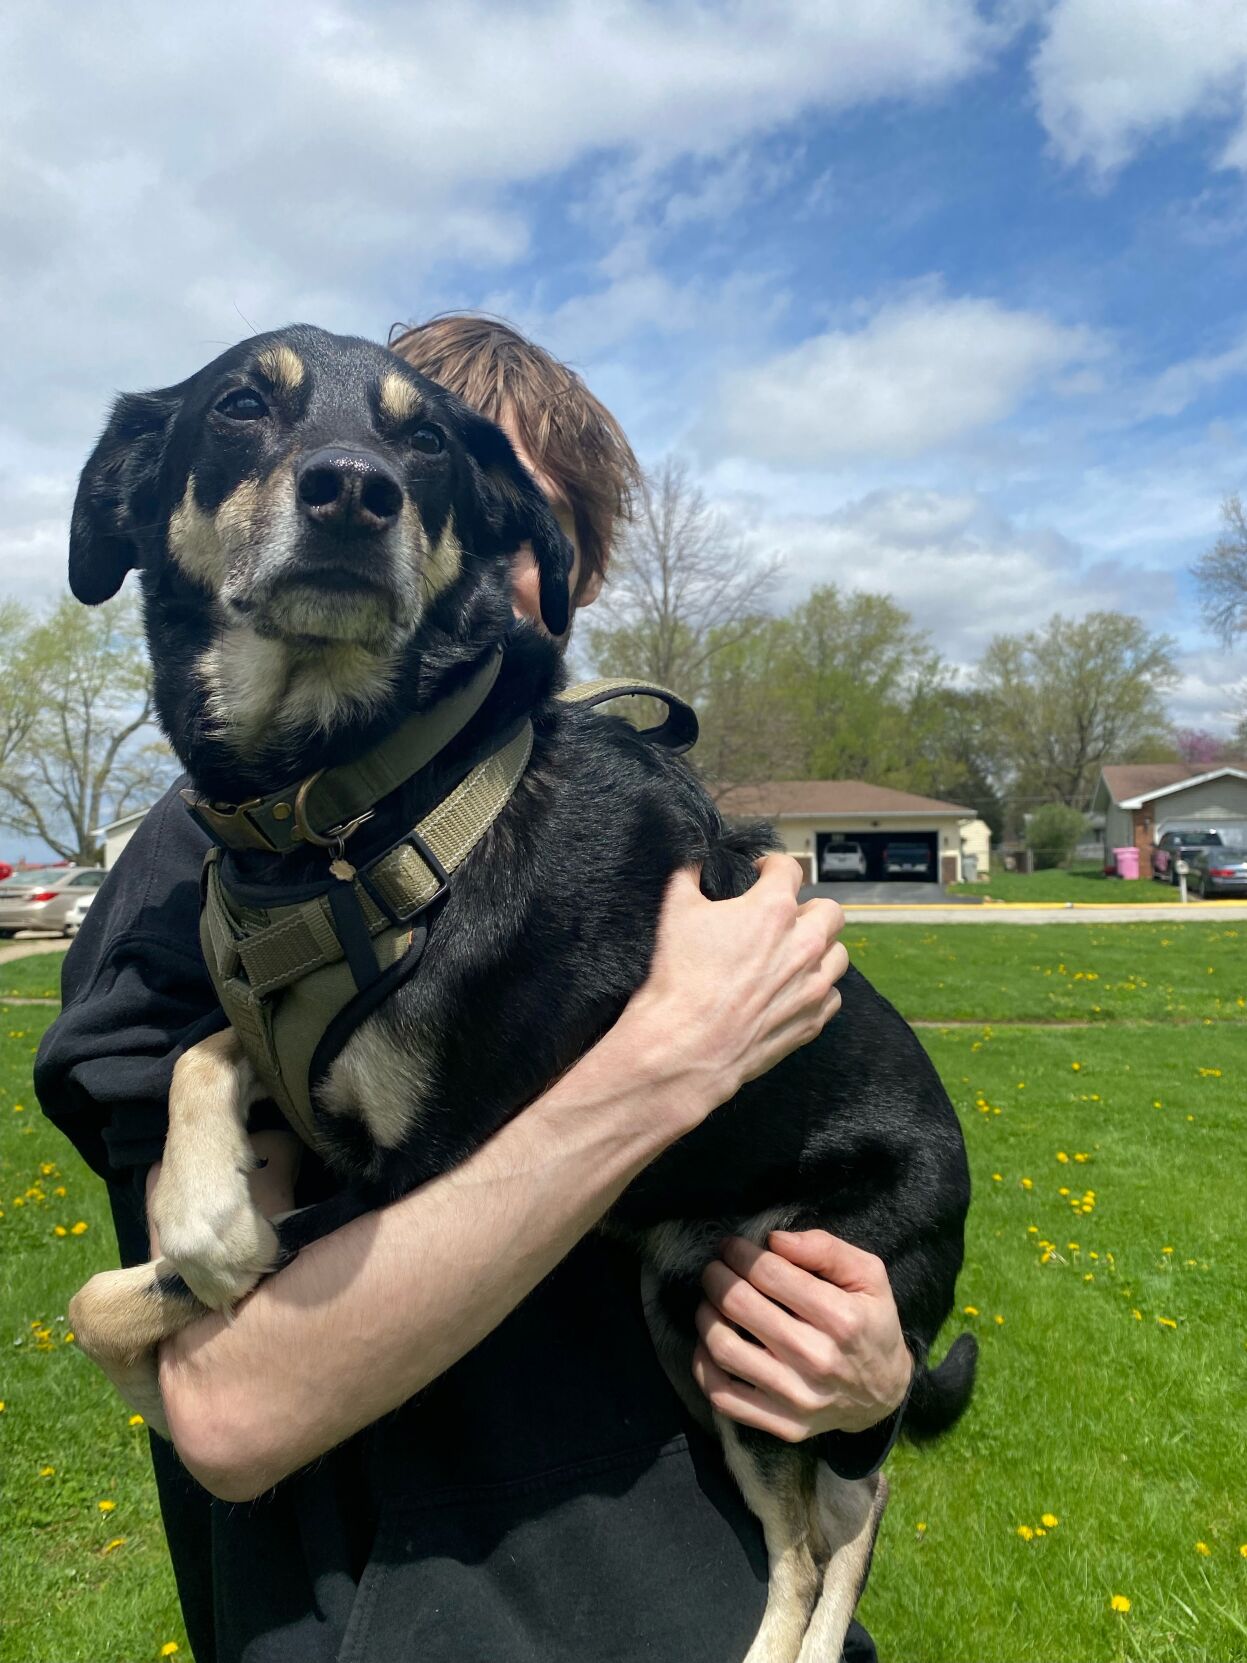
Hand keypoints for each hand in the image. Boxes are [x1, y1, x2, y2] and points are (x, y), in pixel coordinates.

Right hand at [623, 855, 846, 1131]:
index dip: (772, 866)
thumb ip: (687, 873)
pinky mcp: (812, 1019)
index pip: (789, 869)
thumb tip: (692, 856)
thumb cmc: (680, 977)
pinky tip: (793, 990)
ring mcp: (813, 984)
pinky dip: (817, 988)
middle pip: (829, 910)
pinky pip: (833, 995)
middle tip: (783, 917)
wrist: (687, 1045)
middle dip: (808, 907)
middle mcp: (803, 943)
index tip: (761, 873)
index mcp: (773, 909)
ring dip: (819, 948)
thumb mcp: (675, 910)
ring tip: (792, 954)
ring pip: (838, 953)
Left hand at [691, 1230, 912, 1442]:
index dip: (740, 1252)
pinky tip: (710, 1342)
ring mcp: (798, 1398)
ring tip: (710, 1302)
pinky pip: (723, 1395)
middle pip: (739, 1305)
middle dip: (716, 1277)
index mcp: (841, 1319)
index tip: (732, 1246)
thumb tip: (774, 1240)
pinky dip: (703, 1364)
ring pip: (723, 1349)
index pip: (769, 1274)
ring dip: (705, 1315)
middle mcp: (818, 1361)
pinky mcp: (783, 1425)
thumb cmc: (871, 1323)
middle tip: (715, 1268)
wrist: (885, 1394)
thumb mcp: (868, 1276)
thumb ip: (825, 1249)